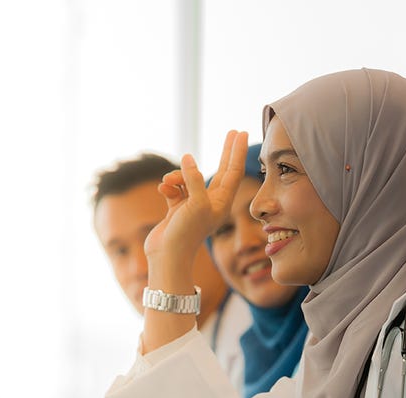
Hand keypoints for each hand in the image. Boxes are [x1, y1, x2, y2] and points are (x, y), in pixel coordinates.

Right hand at [144, 130, 247, 266]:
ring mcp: (194, 205)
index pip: (233, 172)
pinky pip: (174, 188)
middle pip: (222, 171)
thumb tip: (188, 159)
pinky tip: (162, 190)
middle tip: (233, 133)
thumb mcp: (196, 204)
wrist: (167, 256)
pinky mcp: (178, 209)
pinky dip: (168, 186)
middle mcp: (211, 202)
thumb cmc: (186, 233)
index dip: (237, 152)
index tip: (242, 133)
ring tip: (168, 182)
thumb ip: (194, 179)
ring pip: (189, 178)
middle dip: (226, 152)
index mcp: (222, 202)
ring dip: (178, 175)